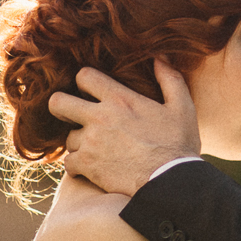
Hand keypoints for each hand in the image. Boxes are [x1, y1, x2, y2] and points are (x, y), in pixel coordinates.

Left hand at [50, 62, 200, 197]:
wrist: (170, 181)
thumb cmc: (178, 144)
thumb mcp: (182, 107)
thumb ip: (170, 79)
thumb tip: (160, 58)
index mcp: (119, 99)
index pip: (84, 76)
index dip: (85, 81)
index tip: (91, 91)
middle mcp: (99, 117)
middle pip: (58, 102)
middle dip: (62, 106)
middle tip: (72, 115)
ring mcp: (90, 142)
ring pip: (68, 138)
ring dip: (79, 143)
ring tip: (96, 149)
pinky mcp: (87, 166)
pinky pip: (69, 164)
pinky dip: (78, 166)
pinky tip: (93, 168)